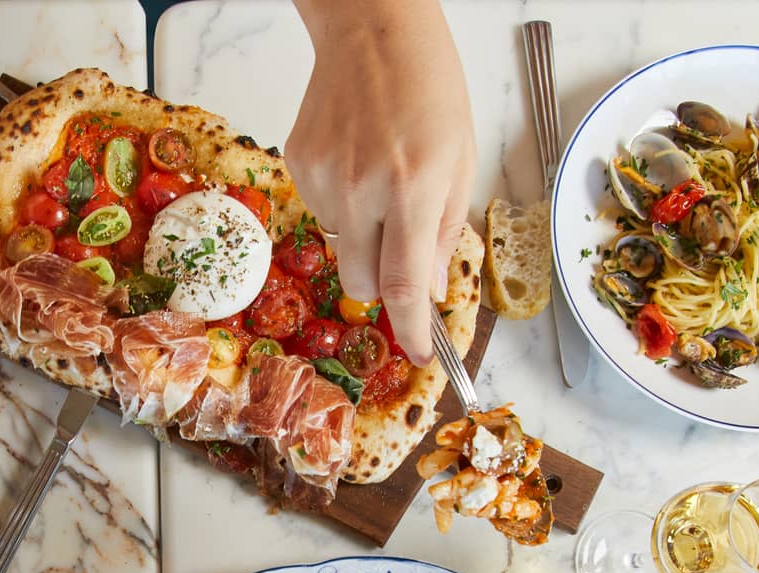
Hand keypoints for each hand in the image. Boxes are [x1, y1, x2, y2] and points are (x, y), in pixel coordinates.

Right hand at [287, 0, 475, 365]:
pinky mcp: (297, 164)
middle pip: (363, 282)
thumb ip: (444, 231)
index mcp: (414, 186)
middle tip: (403, 252)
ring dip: (364, 235)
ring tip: (382, 178)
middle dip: (384, 286)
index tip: (421, 354)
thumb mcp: (461, 160)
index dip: (411, 332)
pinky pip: (322, 212)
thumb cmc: (428, 87)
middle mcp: (363, 188)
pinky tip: (357, 161)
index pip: (403, 284)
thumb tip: (425, 293)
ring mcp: (323, 177)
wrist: (373, 30)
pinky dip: (344, 204)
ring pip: (342, 247)